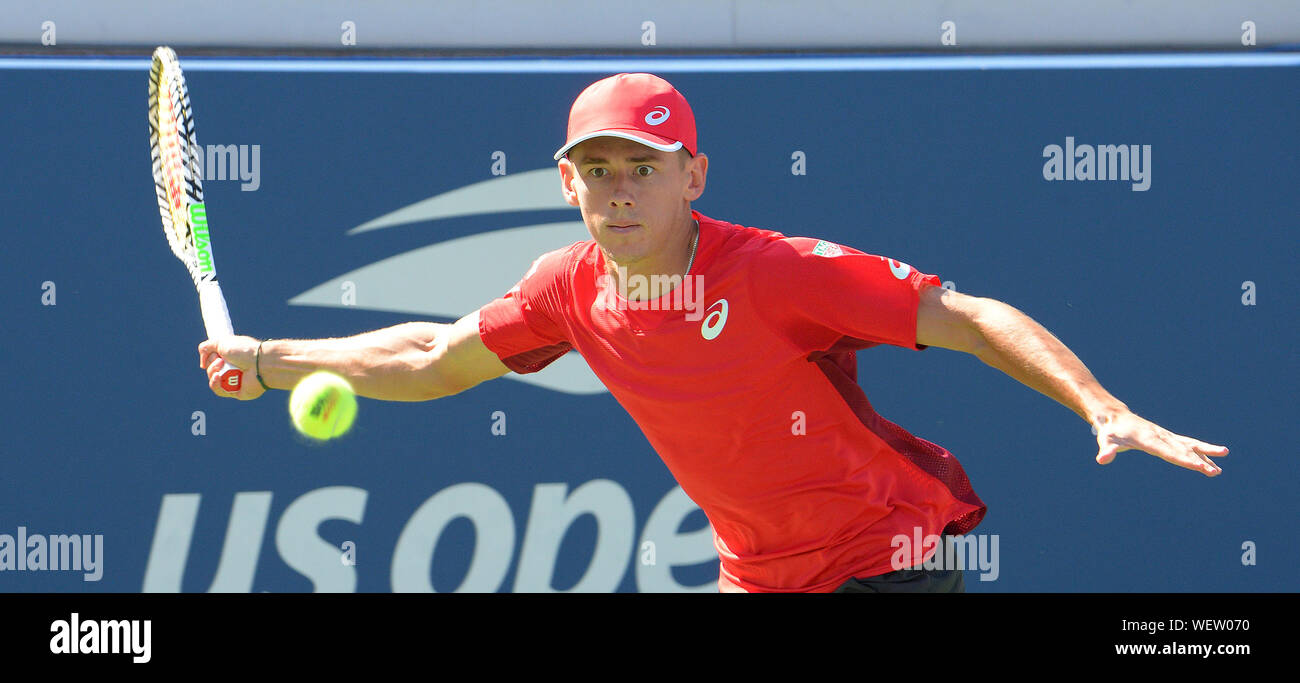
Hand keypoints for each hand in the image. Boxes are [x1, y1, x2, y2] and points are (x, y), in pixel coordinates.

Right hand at [198, 336, 264, 399]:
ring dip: (212, 373)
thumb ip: (207, 347)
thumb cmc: (244, 350)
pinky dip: (215, 383)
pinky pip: (220, 391)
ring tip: (221, 366)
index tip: (213, 354)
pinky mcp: (237, 392)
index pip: (214, 359)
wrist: (260, 363)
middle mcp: (234, 369)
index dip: (210, 357)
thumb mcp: (221, 342)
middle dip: (211, 365)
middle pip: (212, 370)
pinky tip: (218, 377)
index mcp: (232, 357)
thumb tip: (202, 363)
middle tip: (220, 360)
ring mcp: (235, 381)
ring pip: (214, 381)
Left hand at [1093, 411, 1227, 476]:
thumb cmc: (1110, 432)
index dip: (1183, 459)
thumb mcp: (1106, 441)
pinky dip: (1200, 450)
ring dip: (1206, 452)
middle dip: (1199, 461)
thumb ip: (1107, 451)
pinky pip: (1187, 443)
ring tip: (1224, 455)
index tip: (1198, 466)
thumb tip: (1102, 459)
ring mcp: (1165, 435)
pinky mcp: (1167, 437)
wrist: (1115, 417)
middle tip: (1214, 472)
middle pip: (1182, 450)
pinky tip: (1213, 459)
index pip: (1168, 452)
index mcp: (1148, 439)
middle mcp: (1160, 436)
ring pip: (1189, 444)